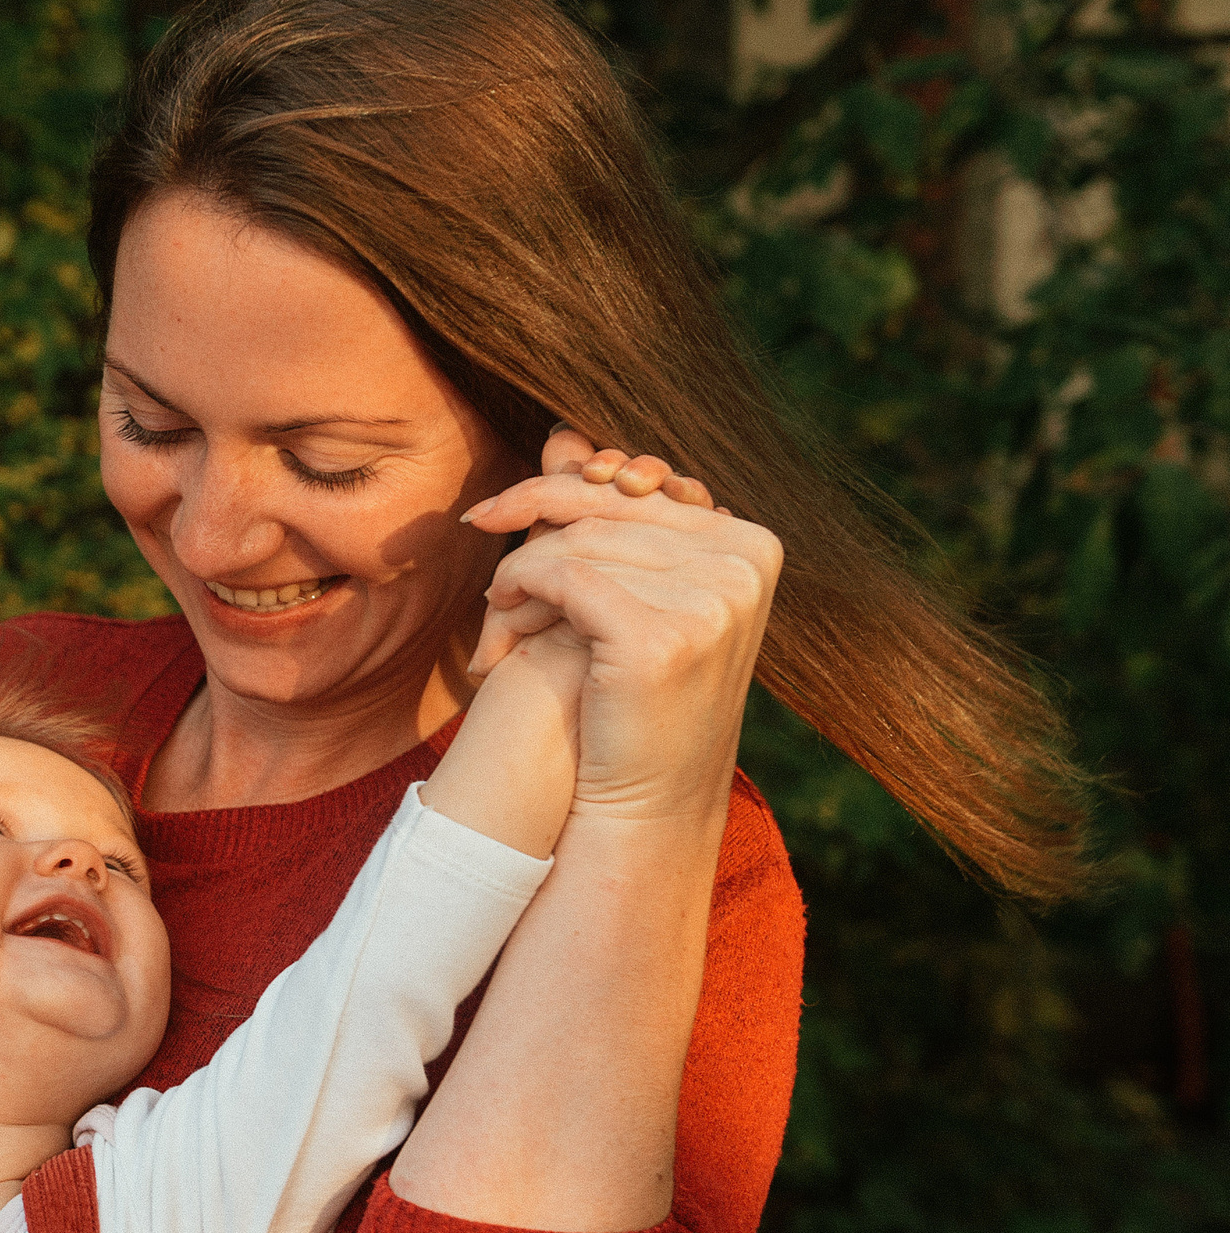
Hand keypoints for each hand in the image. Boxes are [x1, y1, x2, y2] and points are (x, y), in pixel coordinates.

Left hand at [461, 433, 780, 825]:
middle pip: (608, 510)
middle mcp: (745, 561)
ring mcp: (714, 595)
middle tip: (481, 526)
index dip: (565, 488)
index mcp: (752, 543)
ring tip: (501, 607)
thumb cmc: (633, 698)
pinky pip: (564, 573)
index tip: (504, 503)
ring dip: (522, 567)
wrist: (645, 799)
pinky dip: (520, 586)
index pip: (642, 490)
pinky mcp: (665, 631)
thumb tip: (562, 434)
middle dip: (534, 521)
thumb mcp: (632, 598)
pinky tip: (502, 613)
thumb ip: (609, 522)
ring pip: (581, 541)